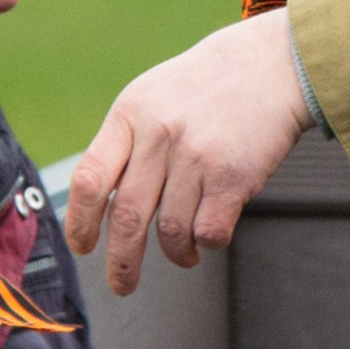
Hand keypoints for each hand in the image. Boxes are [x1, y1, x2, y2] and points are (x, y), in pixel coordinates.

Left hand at [65, 10, 309, 293]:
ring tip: (182, 255)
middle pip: (125, 217)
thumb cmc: (206, 87)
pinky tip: (208, 235)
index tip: (82, 246)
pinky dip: (205, 243)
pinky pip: (208, 232)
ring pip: (169, 231)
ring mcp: (196, 156)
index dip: (79, 222)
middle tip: (121, 284)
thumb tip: (97, 207)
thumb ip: (125, 144)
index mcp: (130, 114)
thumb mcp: (152, 97)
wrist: (270, 64)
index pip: (89, 178)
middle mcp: (159, 134)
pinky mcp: (233, 176)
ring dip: (174, 254)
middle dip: (121, 262)